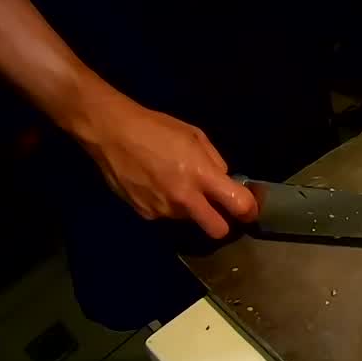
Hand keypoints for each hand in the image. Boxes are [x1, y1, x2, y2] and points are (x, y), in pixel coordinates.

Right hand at [76, 94, 256, 238]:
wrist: (111, 134)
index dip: (249, 210)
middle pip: (218, 231)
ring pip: (189, 221)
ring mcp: (163, 210)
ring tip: (176, 184)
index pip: (238, 205)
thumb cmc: (156, 129)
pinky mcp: (145, 214)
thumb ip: (215, 161)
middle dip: (224, 224)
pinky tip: (157, 186)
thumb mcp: (195, 136)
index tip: (249, 208)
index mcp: (202, 175)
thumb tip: (225, 180)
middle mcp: (184, 199)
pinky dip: (168, 206)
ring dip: (191, 209)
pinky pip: (167, 216)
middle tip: (219, 210)